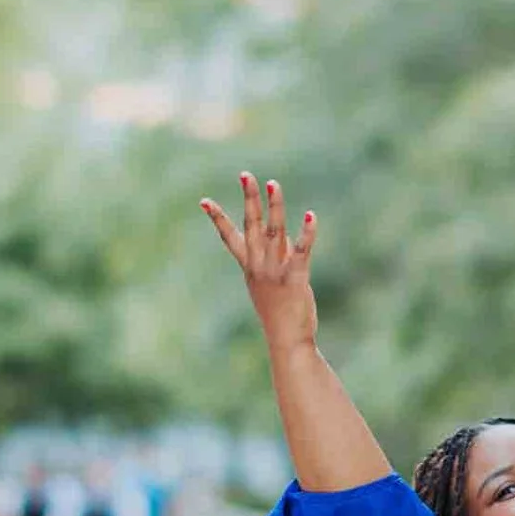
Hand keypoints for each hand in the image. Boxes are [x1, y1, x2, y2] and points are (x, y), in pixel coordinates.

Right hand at [198, 174, 319, 349]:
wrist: (286, 340)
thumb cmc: (278, 313)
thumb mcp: (268, 282)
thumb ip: (272, 257)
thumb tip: (274, 238)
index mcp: (249, 267)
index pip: (229, 238)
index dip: (217, 218)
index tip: (203, 200)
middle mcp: (258, 266)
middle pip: (251, 225)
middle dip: (249, 199)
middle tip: (246, 175)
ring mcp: (275, 272)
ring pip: (273, 232)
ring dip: (274, 206)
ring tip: (273, 183)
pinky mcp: (295, 279)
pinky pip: (300, 251)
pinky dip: (306, 233)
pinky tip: (310, 216)